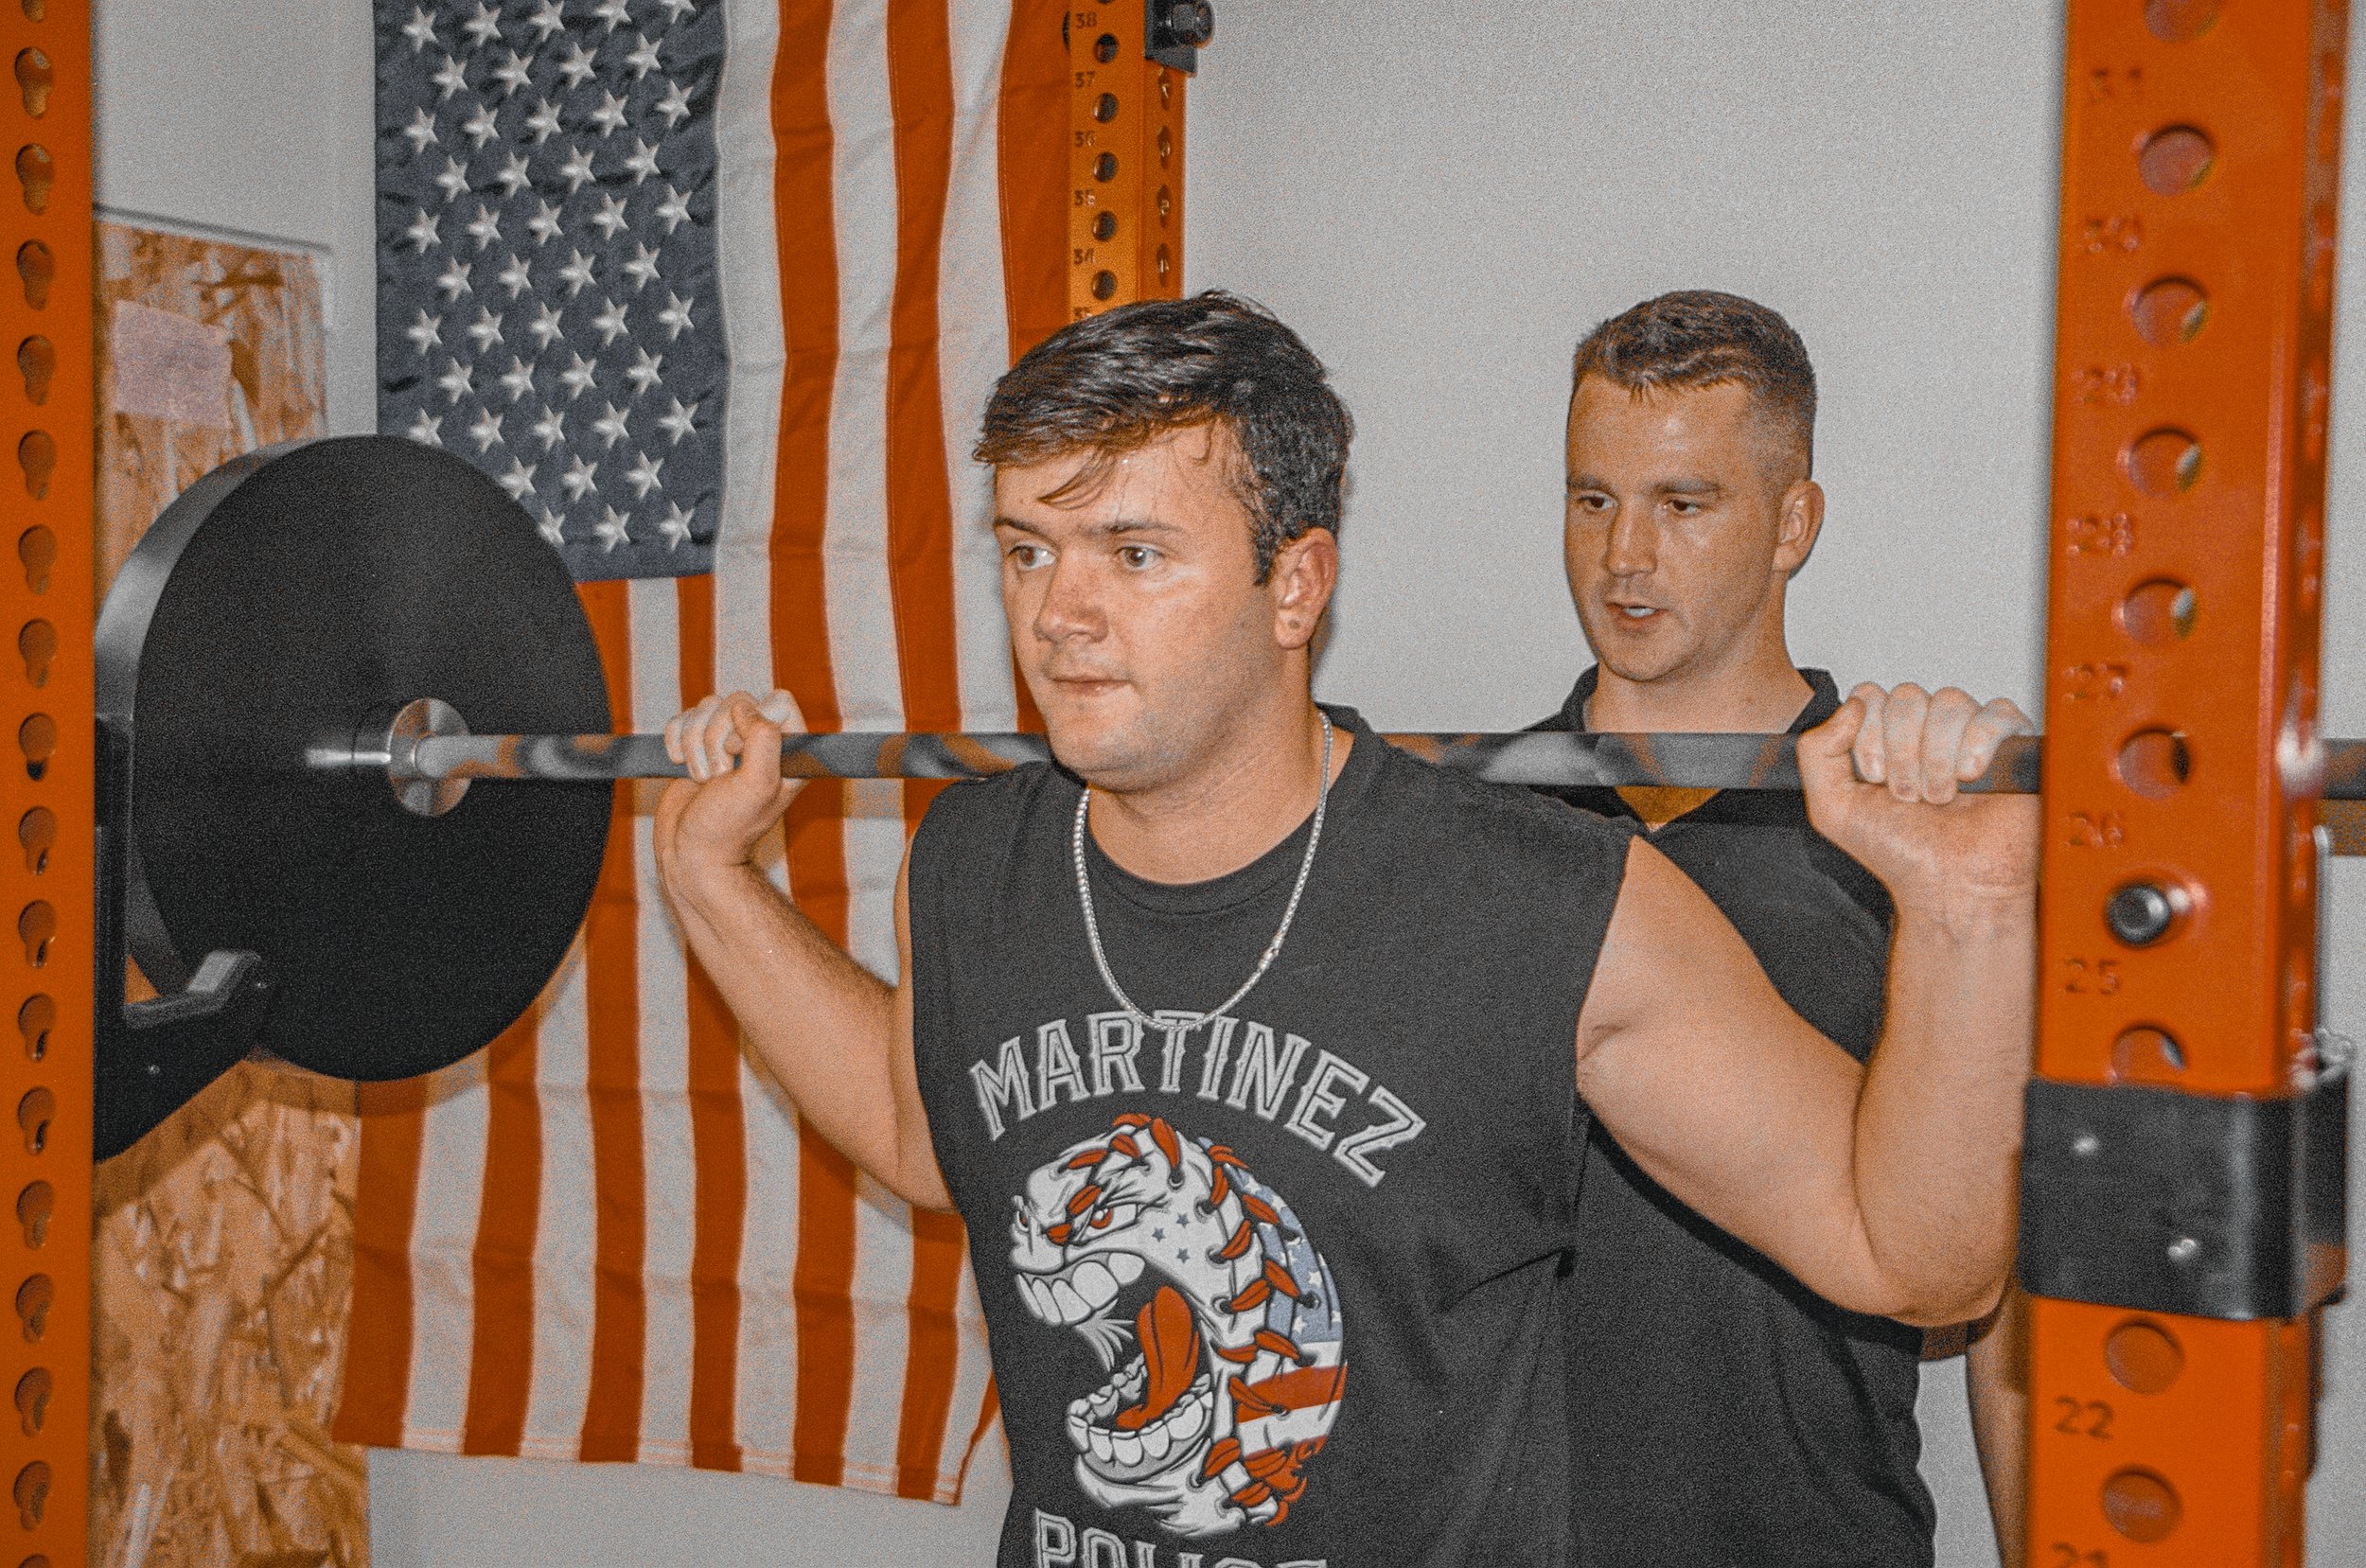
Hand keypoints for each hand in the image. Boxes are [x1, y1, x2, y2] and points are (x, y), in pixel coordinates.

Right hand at [653, 689, 803, 881]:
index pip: (779, 702)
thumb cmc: (729, 826)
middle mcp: (762, 741)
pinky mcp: (698, 744)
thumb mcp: (759, 785)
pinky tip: (681, 766)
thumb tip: (744, 708)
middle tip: (719, 776)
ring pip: (706, 707)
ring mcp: (728, 741)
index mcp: (790, 750)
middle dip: (717, 737)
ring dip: (695, 744)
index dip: (754, 721)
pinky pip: (683, 718)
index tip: (740, 754)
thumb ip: (764, 740)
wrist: (691, 852)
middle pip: (737, 701)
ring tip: (703, 779)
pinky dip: (676, 740)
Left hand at [1798, 683, 2039, 914]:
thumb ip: (1816, 752)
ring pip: (1949, 703)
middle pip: (1907, 697)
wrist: (1948, 886)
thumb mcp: (1832, 807)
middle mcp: (1926, 727)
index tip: (1874, 779)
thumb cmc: (1899, 850)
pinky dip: (1979, 743)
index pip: (1869, 696)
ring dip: (1937, 757)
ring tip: (1939, 797)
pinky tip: (1971, 777)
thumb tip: (1852, 705)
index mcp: (1885, 735)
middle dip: (1902, 751)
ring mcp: (1969, 732)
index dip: (1868, 735)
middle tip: (1907, 795)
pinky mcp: (2012, 743)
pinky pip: (1996, 713)